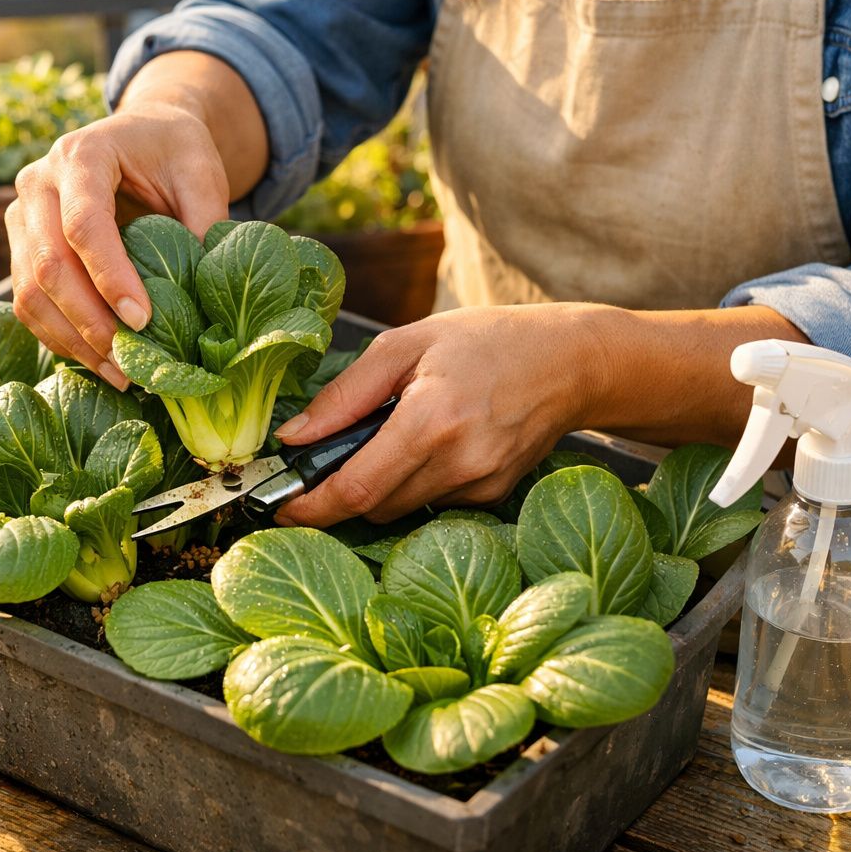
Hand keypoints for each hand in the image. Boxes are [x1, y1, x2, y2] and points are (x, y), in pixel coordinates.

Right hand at [7, 101, 230, 388]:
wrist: (141, 136)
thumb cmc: (173, 152)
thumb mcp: (201, 172)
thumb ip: (205, 222)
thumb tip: (202, 291)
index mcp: (81, 154)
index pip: (84, 224)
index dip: (110, 277)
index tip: (143, 320)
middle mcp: (37, 182)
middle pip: (48, 263)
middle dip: (89, 321)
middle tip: (130, 363)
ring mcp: (21, 216)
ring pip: (29, 291)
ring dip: (72, 340)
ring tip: (119, 374)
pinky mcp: (21, 248)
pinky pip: (28, 303)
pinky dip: (61, 338)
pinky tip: (99, 361)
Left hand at [271, 305, 607, 526]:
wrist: (571, 361)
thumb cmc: (486, 341)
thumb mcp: (405, 344)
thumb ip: (345, 394)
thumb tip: (293, 436)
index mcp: (430, 421)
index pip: (356, 488)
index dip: (311, 508)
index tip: (279, 510)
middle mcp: (458, 463)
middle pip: (373, 506)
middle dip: (341, 491)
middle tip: (329, 455)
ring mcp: (480, 486)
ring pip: (400, 509)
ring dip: (380, 485)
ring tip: (395, 434)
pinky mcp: (494, 497)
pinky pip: (433, 503)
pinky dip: (416, 482)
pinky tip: (433, 444)